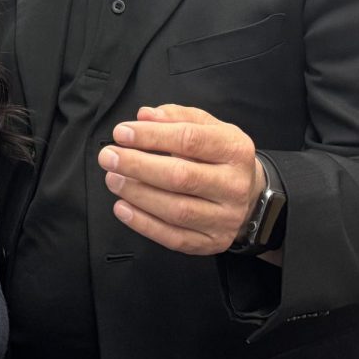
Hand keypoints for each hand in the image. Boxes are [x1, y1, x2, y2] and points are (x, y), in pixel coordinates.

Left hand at [97, 104, 262, 254]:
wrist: (249, 194)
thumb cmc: (218, 155)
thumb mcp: (207, 126)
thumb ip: (176, 117)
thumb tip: (144, 115)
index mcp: (235, 150)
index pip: (190, 140)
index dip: (152, 136)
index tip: (121, 133)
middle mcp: (235, 186)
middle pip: (182, 177)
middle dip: (138, 166)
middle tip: (108, 157)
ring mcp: (226, 219)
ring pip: (177, 211)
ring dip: (137, 194)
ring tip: (112, 179)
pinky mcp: (212, 243)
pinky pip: (174, 238)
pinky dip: (144, 224)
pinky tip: (122, 208)